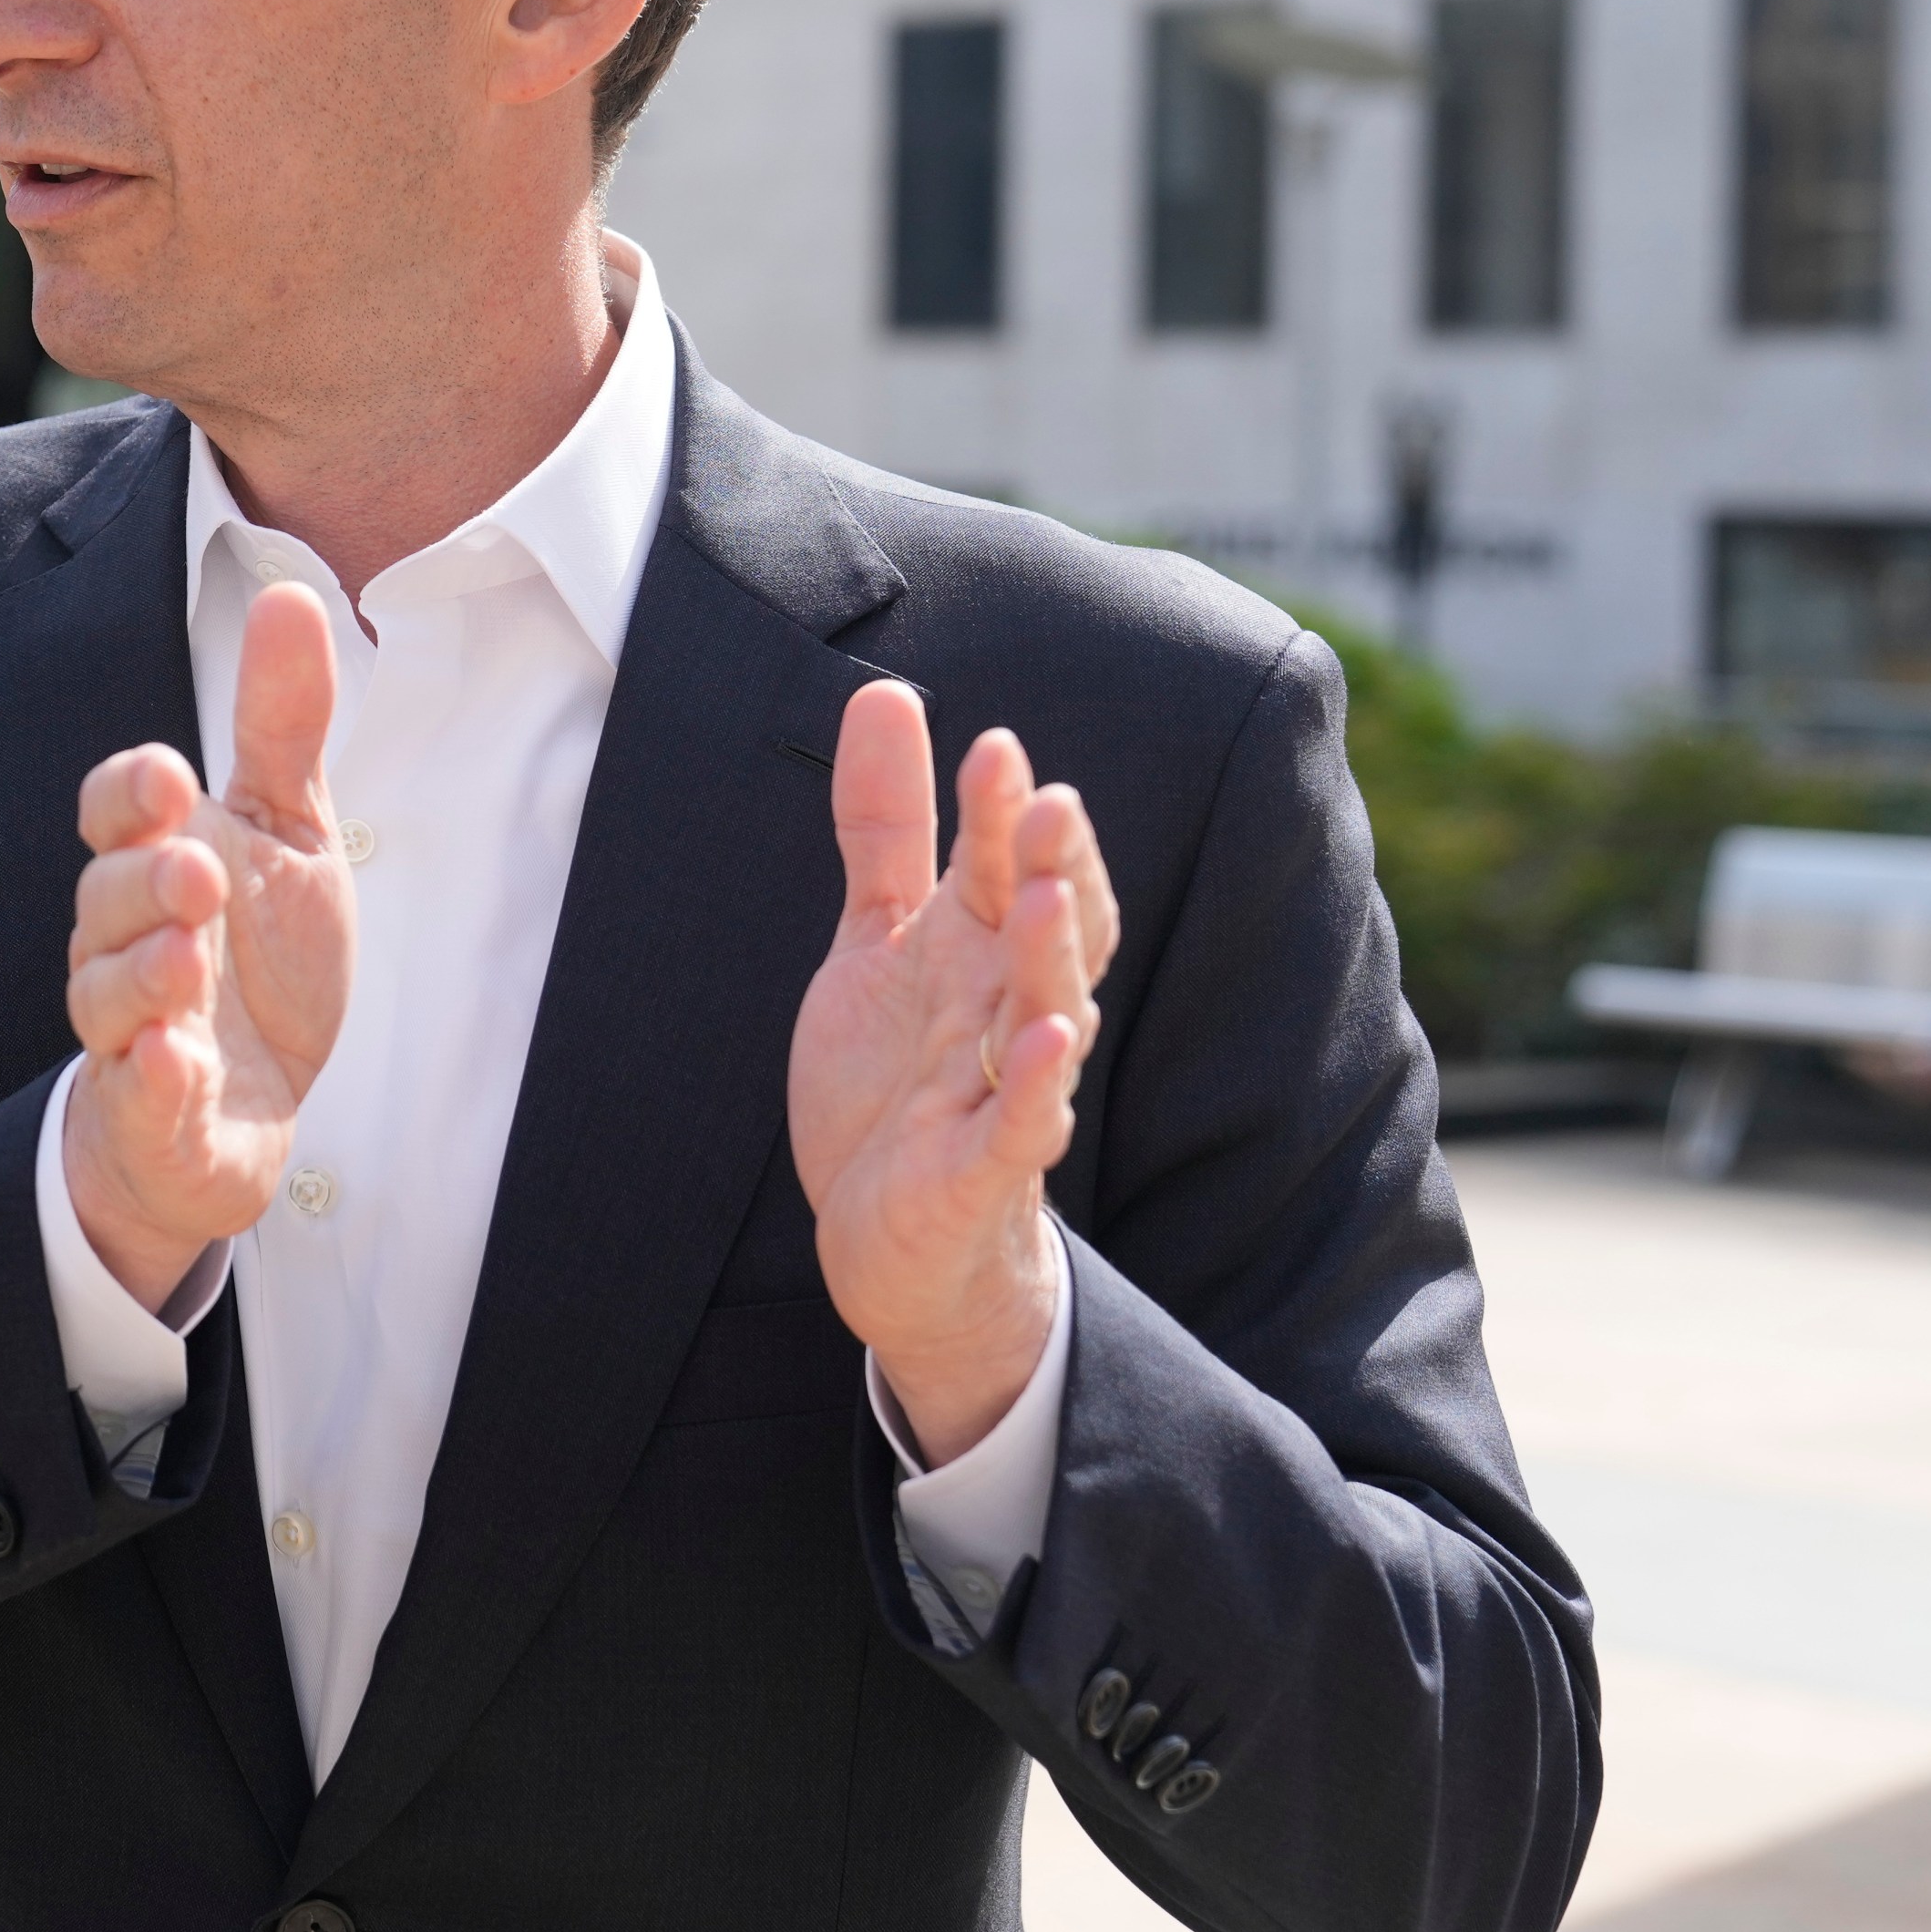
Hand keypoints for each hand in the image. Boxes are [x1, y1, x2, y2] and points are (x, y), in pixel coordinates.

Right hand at [59, 583, 353, 1310]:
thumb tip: (289, 593)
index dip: (130, 795)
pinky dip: (154, 1082)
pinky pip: (139, 1099)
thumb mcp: (286, 834)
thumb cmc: (254, 960)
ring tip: (190, 954)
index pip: (113, 814)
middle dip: (147, 881)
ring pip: (109, 997)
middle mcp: (126, 944)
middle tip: (200, 870)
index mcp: (155, 865)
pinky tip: (177, 1060)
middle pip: (108, 900)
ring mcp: (133, 1035)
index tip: (170, 776)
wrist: (248, 1109)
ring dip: (145, 974)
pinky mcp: (154, 1117)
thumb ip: (281, 724)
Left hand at [788, 683, 1118, 1465]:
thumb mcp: (877, 938)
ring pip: (1046, 1013)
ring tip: (1048, 897)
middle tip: (1053, 801)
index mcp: (982, 948)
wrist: (889, 1236)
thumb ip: (886, 826)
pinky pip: (1023, 1123)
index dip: (1002, 813)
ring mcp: (1004, 1087)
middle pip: (1047, 928)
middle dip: (1053, 868)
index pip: (1007, 866)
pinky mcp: (987, 1167)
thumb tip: (885, 695)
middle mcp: (1007, 1007)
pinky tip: (1049, 1041)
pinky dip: (1037, 1086)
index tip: (994, 747)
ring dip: (1052, 958)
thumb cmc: (898, 1077)